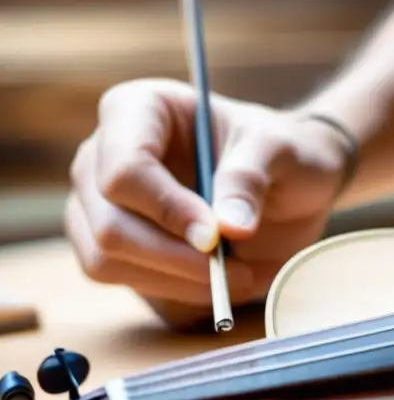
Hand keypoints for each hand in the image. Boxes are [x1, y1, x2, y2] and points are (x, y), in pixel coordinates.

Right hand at [65, 78, 351, 327]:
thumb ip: (250, 178)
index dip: (167, 209)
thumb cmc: (281, 152)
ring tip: (239, 276)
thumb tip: (228, 227)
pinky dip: (175, 291)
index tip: (216, 235)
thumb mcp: (281, 151)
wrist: (289, 182)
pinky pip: (124, 279)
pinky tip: (220, 281)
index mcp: (138, 109)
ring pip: (106, 260)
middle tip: (236, 272)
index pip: (124, 169)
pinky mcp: (111, 244)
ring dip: (176, 280)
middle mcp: (102, 154)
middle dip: (173, 257)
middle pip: (109, 224)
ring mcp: (99, 202)